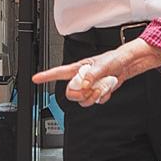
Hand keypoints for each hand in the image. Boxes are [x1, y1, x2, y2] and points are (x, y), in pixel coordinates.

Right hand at [32, 38, 151, 105]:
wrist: (125, 65)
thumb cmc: (114, 59)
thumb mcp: (103, 64)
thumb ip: (92, 74)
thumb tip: (84, 84)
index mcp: (78, 69)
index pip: (58, 72)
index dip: (46, 76)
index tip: (35, 79)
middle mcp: (81, 78)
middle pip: (70, 93)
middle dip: (80, 94)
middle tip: (90, 88)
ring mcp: (89, 86)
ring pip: (83, 100)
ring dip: (93, 96)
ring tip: (101, 87)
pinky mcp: (96, 92)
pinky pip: (94, 101)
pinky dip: (101, 97)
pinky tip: (106, 89)